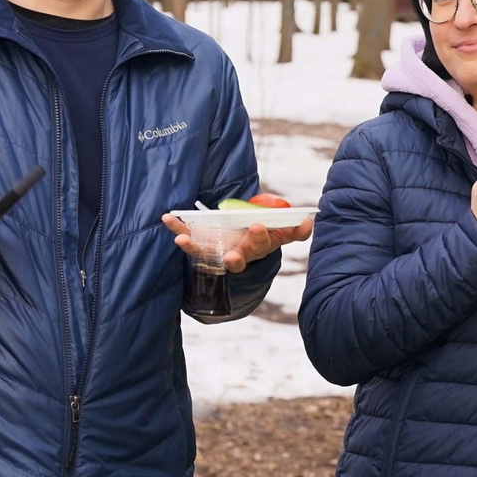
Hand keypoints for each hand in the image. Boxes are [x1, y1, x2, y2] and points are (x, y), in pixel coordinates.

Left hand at [162, 214, 314, 272]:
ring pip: (206, 253)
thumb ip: (295, 230)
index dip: (260, 237)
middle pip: (236, 258)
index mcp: (257, 248)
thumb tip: (309, 222)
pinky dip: (177, 228)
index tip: (259, 226)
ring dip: (194, 248)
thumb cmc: (263, 234)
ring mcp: (218, 250)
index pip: (261, 246)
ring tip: (182, 241)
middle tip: (231, 254)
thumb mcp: (281, 232)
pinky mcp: (201, 243)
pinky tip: (167, 218)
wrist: (242, 238)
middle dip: (234, 255)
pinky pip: (188, 236)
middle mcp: (237, 253)